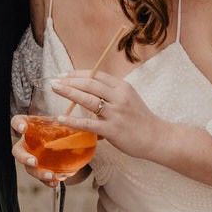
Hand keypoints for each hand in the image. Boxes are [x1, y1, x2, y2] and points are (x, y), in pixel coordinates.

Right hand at [10, 117, 91, 186]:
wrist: (68, 142)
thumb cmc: (64, 130)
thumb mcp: (68, 125)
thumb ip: (76, 124)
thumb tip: (97, 130)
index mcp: (32, 127)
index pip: (18, 122)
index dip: (18, 125)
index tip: (23, 129)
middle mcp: (28, 143)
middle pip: (17, 150)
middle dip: (24, 157)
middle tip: (34, 161)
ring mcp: (32, 156)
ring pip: (28, 167)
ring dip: (37, 173)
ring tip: (50, 176)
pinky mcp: (39, 168)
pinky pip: (39, 176)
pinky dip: (46, 181)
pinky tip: (55, 183)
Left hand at [47, 71, 161, 160]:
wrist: (157, 138)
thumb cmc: (140, 120)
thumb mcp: (129, 99)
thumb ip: (111, 94)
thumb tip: (88, 90)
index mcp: (122, 87)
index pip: (96, 75)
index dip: (77, 73)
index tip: (63, 74)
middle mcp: (119, 97)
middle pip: (90, 84)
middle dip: (69, 80)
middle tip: (54, 81)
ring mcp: (115, 113)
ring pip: (88, 99)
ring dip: (69, 92)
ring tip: (55, 89)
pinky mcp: (112, 130)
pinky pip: (88, 124)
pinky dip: (73, 121)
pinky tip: (61, 118)